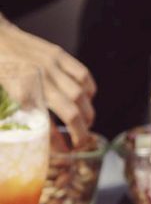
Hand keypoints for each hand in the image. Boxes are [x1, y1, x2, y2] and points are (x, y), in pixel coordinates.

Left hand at [0, 19, 95, 144]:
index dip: (60, 143)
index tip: (66, 150)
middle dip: (82, 131)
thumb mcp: (5, 97)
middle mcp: (39, 79)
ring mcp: (51, 64)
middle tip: (81, 141)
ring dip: (88, 113)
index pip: (47, 126)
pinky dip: (89, 90)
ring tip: (86, 123)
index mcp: (21, 92)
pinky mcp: (58, 53)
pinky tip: (86, 99)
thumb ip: (24, 117)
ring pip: (81, 95)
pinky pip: (83, 75)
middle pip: (72, 112)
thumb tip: (42, 139)